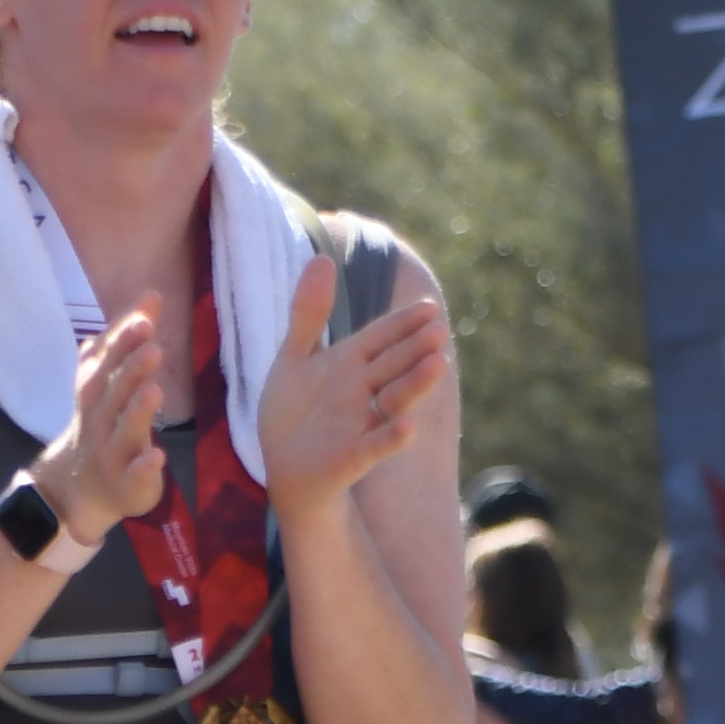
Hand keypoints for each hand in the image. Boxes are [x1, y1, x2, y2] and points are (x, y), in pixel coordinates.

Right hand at [45, 305, 168, 541]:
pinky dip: (144, 466)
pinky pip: (133, 474)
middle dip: (130, 369)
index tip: (144, 318)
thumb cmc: (102, 421)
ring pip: (123, 429)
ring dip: (137, 411)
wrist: (78, 486)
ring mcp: (111, 451)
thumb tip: (150, 295)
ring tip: (155, 391)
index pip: (107, 360)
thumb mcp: (110, 378)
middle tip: (151, 345)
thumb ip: (130, 339)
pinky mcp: (127, 482)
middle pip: (113, 391)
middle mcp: (99, 417)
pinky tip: (158, 456)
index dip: (123, 340)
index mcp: (96, 389)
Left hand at [259, 256, 450, 514]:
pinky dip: (391, 437)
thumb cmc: (294, 413)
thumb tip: (321, 256)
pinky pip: (375, 445)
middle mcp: (362, 391)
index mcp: (350, 363)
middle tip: (440, 330)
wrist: (284, 467)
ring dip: (415, 383)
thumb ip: (309, 312)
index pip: (382, 337)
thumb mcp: (296, 357)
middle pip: (393, 365)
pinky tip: (408, 426)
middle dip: (415, 348)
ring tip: (438, 364)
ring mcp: (360, 423)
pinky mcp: (351, 457)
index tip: (429, 307)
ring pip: (394, 399)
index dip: (403, 323)